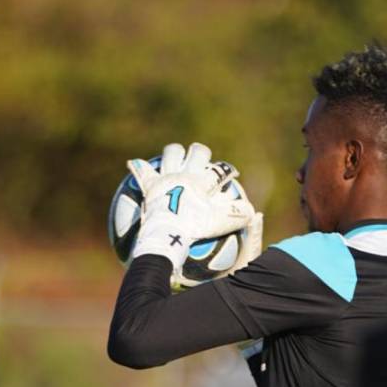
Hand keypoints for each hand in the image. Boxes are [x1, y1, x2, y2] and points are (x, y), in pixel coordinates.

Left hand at [129, 142, 257, 285]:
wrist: (167, 234)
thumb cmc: (194, 231)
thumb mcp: (221, 225)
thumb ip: (238, 216)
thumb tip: (254, 212)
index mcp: (203, 182)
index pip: (220, 170)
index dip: (228, 172)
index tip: (231, 176)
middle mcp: (186, 174)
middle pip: (198, 152)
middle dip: (202, 154)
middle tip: (203, 160)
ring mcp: (166, 177)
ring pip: (172, 153)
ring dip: (175, 153)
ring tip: (176, 156)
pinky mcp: (150, 185)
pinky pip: (142, 171)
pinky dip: (139, 167)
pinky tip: (133, 163)